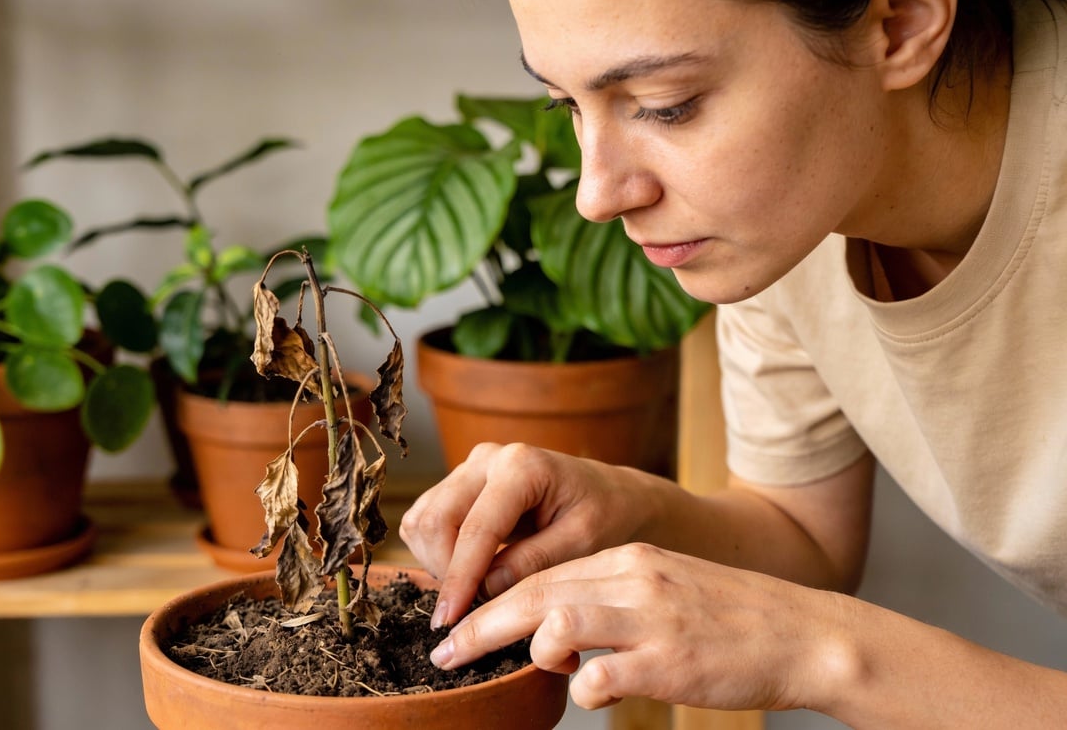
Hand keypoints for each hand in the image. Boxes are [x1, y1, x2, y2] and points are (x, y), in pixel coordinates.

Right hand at [399, 442, 655, 628]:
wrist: (615, 497)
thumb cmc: (608, 518)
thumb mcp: (583, 545)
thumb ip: (533, 564)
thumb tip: (484, 589)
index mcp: (522, 466)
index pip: (475, 529)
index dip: (459, 579)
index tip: (451, 622)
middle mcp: (487, 459)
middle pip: (434, 519)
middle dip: (443, 571)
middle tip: (466, 611)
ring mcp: (470, 469)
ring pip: (422, 519)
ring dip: (437, 563)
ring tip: (473, 591)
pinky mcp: (461, 484)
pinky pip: (426, 520)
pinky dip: (436, 553)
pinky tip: (469, 573)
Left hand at [428, 543, 849, 712]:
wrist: (804, 634)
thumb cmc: (733, 619)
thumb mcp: (667, 589)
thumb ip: (612, 601)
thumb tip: (555, 633)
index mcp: (630, 559)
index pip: (542, 573)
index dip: (492, 601)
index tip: (458, 626)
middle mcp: (634, 579)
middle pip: (533, 594)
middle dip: (481, 627)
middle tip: (446, 655)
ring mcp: (651, 619)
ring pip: (556, 622)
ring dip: (533, 651)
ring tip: (539, 670)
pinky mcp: (669, 662)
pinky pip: (600, 676)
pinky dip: (584, 690)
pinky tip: (599, 693)